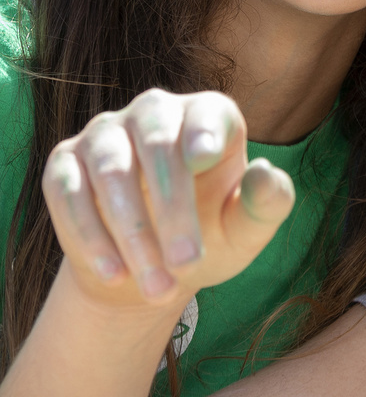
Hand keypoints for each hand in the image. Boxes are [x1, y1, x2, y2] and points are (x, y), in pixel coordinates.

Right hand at [42, 89, 293, 312]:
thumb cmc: (210, 236)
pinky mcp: (65, 164)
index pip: (207, 114)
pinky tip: (114, 273)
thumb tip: (265, 173)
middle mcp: (155, 111)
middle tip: (188, 263)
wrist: (149, 268)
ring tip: (158, 287)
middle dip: (172, 209)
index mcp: (207, 114)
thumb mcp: (246, 228)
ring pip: (111, 171)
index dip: (204, 131)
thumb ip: (268, 202)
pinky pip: (69, 193)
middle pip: (158, 145)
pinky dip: (89, 235)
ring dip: (133, 233)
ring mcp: (106, 133)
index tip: (204, 157)